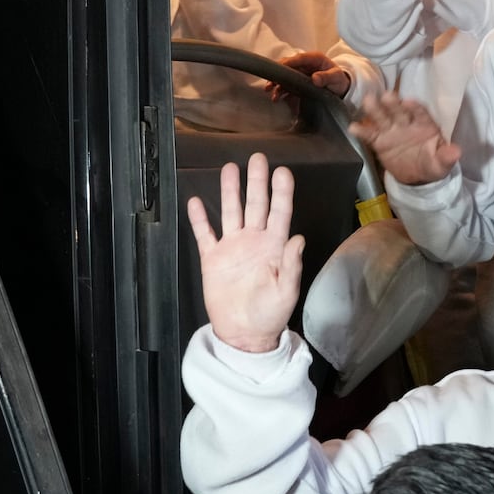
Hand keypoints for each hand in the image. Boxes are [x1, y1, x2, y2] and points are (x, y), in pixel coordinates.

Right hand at [187, 153, 305, 352]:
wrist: (244, 334)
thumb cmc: (270, 315)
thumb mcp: (287, 292)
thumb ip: (291, 265)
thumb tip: (298, 239)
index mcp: (274, 247)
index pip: (280, 213)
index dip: (281, 193)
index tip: (282, 172)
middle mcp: (254, 242)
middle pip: (255, 205)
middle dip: (256, 182)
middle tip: (257, 159)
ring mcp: (232, 248)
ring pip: (231, 212)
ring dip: (230, 192)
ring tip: (229, 169)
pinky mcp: (213, 259)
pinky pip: (205, 234)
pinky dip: (200, 219)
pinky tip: (195, 202)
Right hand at [267, 51, 350, 101]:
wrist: (341, 89)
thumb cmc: (339, 80)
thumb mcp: (336, 78)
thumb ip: (326, 77)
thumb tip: (315, 78)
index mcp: (315, 59)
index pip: (299, 58)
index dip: (289, 62)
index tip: (279, 67)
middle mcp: (305, 65)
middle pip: (288, 66)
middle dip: (278, 73)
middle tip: (270, 81)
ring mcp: (301, 74)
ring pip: (285, 76)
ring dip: (277, 83)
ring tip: (270, 91)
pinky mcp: (298, 83)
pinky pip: (287, 86)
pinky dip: (280, 91)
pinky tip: (276, 97)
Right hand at [347, 91, 460, 185]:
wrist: (416, 176)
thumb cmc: (432, 164)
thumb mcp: (441, 163)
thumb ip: (447, 156)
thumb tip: (457, 152)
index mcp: (424, 125)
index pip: (420, 113)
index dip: (415, 108)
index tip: (409, 102)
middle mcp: (406, 123)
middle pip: (399, 111)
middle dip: (393, 104)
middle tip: (387, 96)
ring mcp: (391, 130)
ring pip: (383, 118)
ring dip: (375, 110)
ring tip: (368, 101)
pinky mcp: (379, 140)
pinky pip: (370, 135)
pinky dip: (361, 131)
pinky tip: (353, 127)